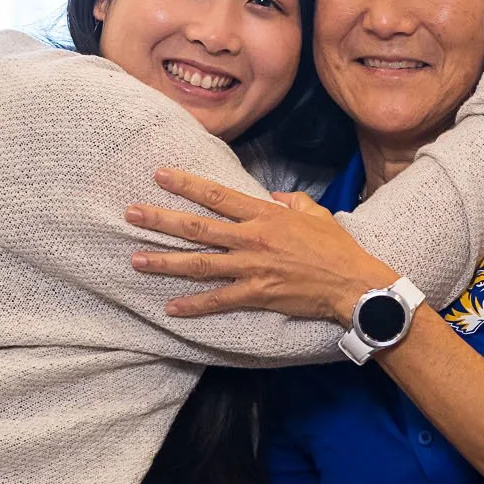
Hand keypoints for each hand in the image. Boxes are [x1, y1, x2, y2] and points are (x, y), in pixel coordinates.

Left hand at [127, 169, 397, 320]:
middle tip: (131, 214)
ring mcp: (251, 267)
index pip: (216, 195)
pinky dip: (194, 305)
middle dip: (161, 220)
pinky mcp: (256, 294)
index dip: (186, 184)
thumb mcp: (315, 213)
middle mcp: (251, 238)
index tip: (160, 176)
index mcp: (264, 215)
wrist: (351, 282)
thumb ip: (291, 201)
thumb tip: (274, 197)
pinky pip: (218, 300)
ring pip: (199, 264)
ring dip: (165, 263)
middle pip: (197, 227)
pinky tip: (170, 308)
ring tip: (136, 261)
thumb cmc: (336, 247)